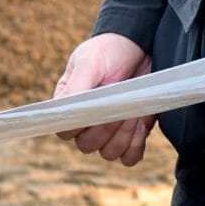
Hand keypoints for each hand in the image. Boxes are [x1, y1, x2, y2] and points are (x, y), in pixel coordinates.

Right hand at [52, 34, 154, 165]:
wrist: (140, 48)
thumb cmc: (109, 52)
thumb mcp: (89, 62)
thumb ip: (76, 87)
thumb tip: (64, 112)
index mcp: (69, 104)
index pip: (64, 132)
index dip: (79, 126)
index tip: (95, 109)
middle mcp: (86, 122)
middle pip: (87, 146)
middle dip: (106, 129)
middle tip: (120, 107)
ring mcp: (108, 131)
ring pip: (109, 153)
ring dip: (122, 136)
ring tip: (132, 112)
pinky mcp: (131, 136)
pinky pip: (128, 157)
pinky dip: (135, 146)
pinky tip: (140, 126)